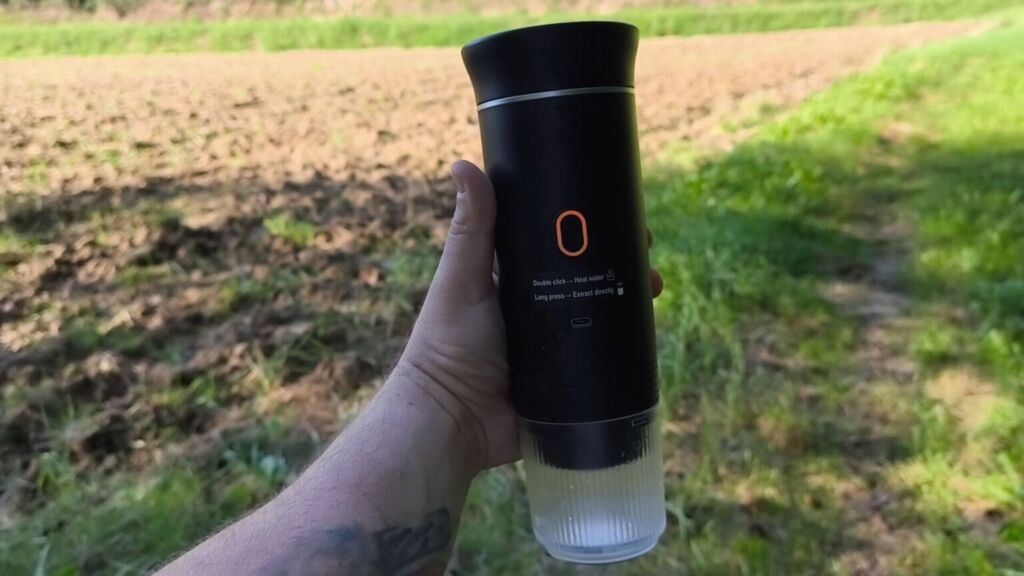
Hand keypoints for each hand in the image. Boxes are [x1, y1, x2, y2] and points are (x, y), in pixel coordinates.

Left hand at [394, 160, 661, 472]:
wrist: (454, 421)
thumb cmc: (447, 346)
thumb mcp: (463, 281)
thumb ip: (471, 230)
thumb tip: (463, 165)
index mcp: (514, 279)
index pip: (557, 243)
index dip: (587, 225)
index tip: (618, 206)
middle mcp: (539, 307)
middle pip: (588, 275)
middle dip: (620, 259)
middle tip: (646, 249)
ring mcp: (557, 343)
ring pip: (603, 314)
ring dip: (631, 298)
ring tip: (653, 285)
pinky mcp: (571, 379)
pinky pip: (605, 358)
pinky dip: (627, 344)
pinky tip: (649, 329)